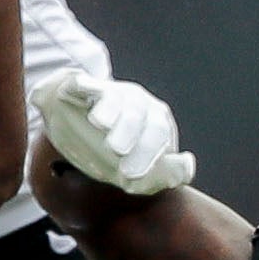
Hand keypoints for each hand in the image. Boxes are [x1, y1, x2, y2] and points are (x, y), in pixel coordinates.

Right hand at [33, 67, 193, 194]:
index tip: (131, 175)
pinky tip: (80, 92)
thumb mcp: (135, 175)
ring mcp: (110, 92)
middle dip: (131, 131)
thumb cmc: (109, 153)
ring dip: (111, 110)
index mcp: (156, 124)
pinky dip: (82, 86)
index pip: (160, 135)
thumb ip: (165, 176)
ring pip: (115, 98)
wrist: (71, 127)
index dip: (149, 154)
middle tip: (117, 150)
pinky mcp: (81, 86)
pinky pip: (83, 83)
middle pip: (141, 114)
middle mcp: (138, 103)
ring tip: (101, 123)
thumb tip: (187, 163)